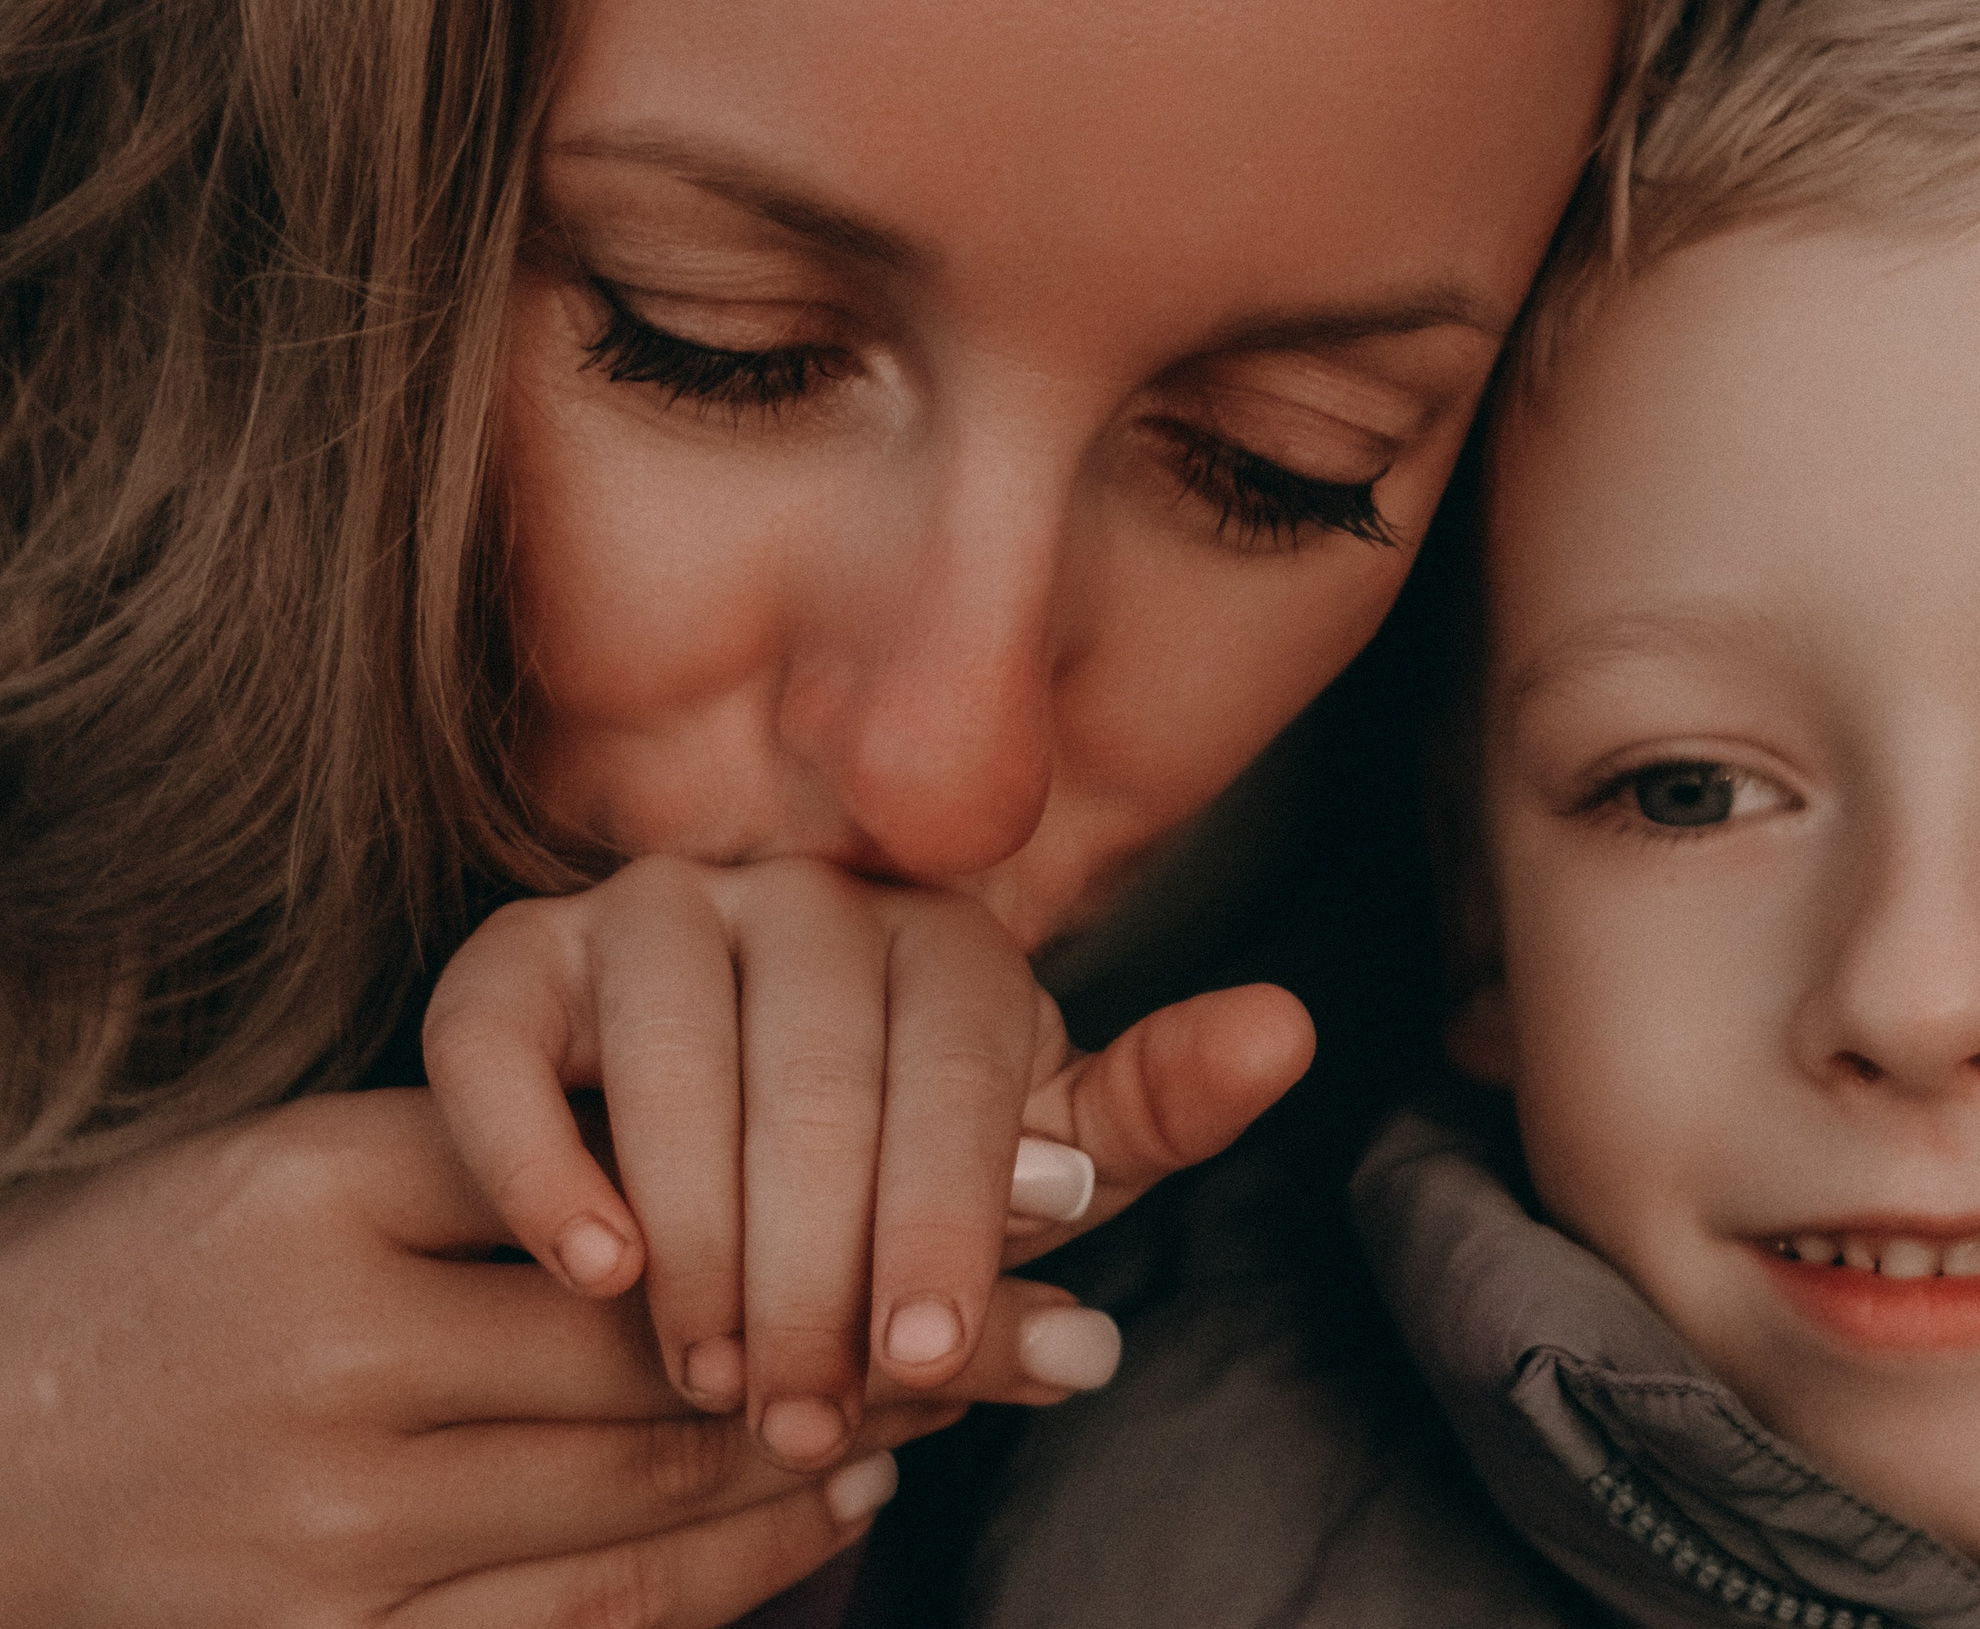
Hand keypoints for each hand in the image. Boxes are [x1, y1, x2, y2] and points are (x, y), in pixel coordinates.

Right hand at [0, 1089, 1100, 1628]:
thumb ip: (518, 1139)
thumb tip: (761, 1136)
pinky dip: (733, 1570)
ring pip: (652, 1491)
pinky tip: (831, 1508)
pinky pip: (586, 1623)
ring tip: (961, 1403)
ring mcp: (324, 1533)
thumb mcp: (321, 1163)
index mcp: (326, 1194)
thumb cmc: (181, 1278)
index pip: (643, 1180)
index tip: (1029, 1188)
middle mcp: (327, 1360)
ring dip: (834, 1446)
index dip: (850, 1188)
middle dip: (894, 1330)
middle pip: (673, 1344)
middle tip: (1062, 1320)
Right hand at [422, 855, 1312, 1472]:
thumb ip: (1133, 1127)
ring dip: (698, 1236)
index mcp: (944, 936)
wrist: (701, 1144)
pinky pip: (502, 1042)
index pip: (954, 1067)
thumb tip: (1285, 1029)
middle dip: (820, 1269)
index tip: (930, 1364)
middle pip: (814, 1076)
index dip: (948, 1221)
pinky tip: (596, 1269)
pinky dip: (540, 1158)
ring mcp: (653, 911)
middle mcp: (804, 894)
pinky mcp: (516, 955)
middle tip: (808, 1410)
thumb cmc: (897, 1168)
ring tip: (715, 1369)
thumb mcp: (1021, 1165)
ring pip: (668, 1057)